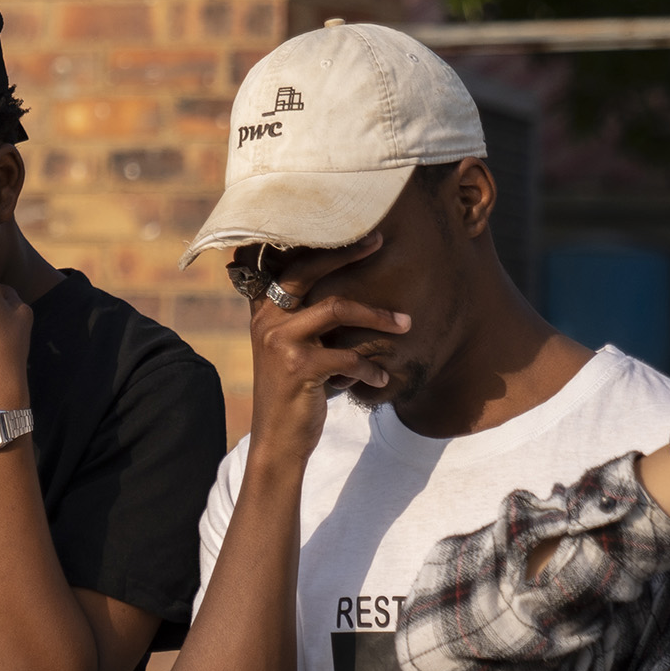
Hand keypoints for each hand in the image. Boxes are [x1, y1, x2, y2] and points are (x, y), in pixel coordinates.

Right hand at [239, 240, 406, 468]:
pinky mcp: (298, 366)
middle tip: (379, 241)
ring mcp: (280, 341)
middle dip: (345, 253)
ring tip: (406, 324)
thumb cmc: (293, 393)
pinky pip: (347, 355)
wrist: (279, 440)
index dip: (319, 246)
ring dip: (378, 316)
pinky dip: (370, 367)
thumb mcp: (290, 351)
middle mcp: (266, 320)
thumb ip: (304, 323)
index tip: (354, 230)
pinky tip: (382, 378)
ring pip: (337, 308)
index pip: (288, 266)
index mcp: (263, 312)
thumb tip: (345, 297)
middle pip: (307, 271)